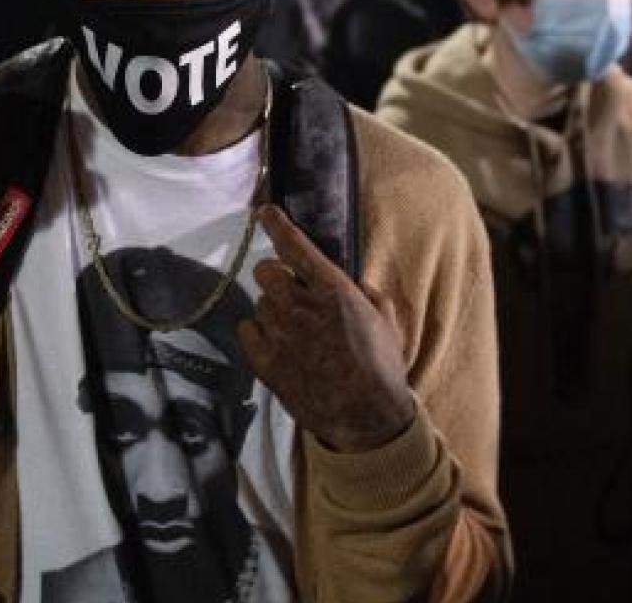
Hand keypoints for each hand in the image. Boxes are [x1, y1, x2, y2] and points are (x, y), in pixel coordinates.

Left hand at [239, 207, 416, 452]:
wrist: (367, 419)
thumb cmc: (381, 367)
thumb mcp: (385, 320)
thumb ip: (363, 291)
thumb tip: (347, 278)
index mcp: (333, 292)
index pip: (296, 247)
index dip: (277, 224)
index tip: (265, 212)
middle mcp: (301, 308)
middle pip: (266, 272)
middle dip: (277, 276)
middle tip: (293, 292)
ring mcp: (280, 336)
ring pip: (259, 303)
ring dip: (273, 309)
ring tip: (294, 329)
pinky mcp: (265, 363)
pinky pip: (247, 331)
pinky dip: (258, 332)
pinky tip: (277, 343)